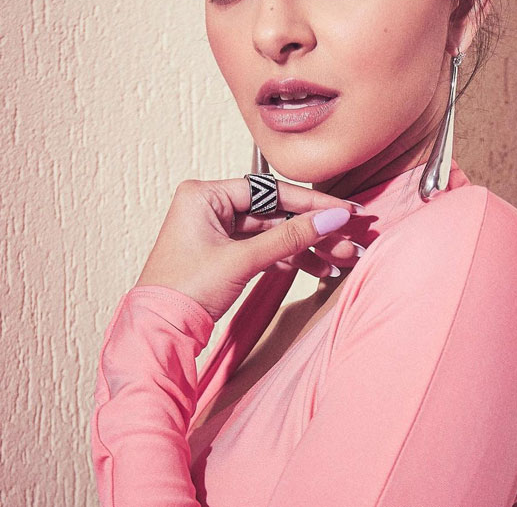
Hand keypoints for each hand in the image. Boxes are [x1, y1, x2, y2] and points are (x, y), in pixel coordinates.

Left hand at [135, 178, 362, 319]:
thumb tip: (331, 218)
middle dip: (313, 229)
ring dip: (306, 246)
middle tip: (348, 238)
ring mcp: (218, 230)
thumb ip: (289, 237)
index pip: (269, 190)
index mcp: (205, 195)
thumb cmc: (184, 291)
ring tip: (341, 258)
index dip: (310, 202)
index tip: (343, 210)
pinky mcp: (224, 253)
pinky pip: (264, 249)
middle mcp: (211, 206)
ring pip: (273, 232)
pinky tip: (317, 268)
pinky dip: (289, 259)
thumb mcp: (242, 260)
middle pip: (275, 212)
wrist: (158, 335)